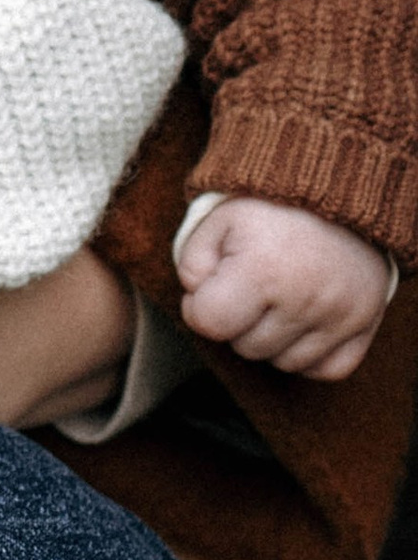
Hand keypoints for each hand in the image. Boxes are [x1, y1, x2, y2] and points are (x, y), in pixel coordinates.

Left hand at [176, 196, 392, 378]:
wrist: (339, 190)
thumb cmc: (271, 207)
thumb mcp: (219, 220)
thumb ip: (192, 264)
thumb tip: (198, 302)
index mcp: (264, 269)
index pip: (210, 323)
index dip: (198, 307)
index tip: (210, 286)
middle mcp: (307, 298)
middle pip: (246, 347)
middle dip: (240, 321)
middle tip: (252, 284)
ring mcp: (342, 314)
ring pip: (284, 362)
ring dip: (274, 338)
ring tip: (280, 296)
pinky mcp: (367, 323)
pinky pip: (328, 369)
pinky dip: (312, 355)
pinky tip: (304, 323)